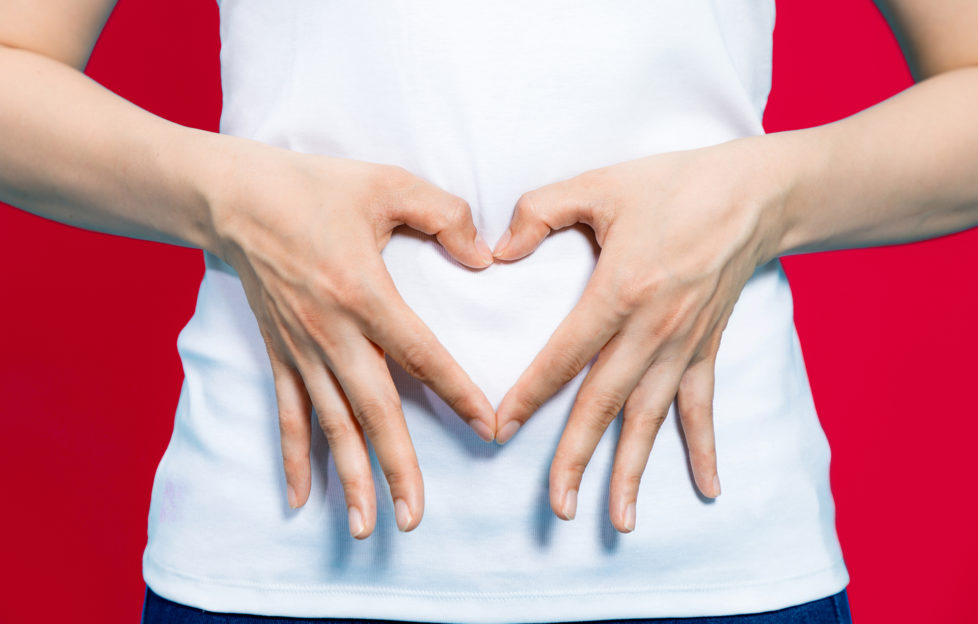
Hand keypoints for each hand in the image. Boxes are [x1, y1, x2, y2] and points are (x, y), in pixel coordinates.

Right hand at [206, 139, 496, 538]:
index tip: (488, 428)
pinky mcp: (279, 353)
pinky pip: (288, 413)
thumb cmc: (313, 186)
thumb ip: (444, 215)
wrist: (232, 197)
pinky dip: (295, 456)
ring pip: (331, 424)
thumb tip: (484, 258)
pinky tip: (302, 498)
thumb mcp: (387, 184)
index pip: (421, 355)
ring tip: (368, 526)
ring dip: (350, 477)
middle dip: (397, 466)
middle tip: (414, 516)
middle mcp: (331, 332)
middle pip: (372, 410)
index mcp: (364, 292)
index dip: (457, 393)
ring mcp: (301, 349)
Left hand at [491, 136, 787, 532]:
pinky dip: (703, 448)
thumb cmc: (673, 185)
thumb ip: (540, 211)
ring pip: (651, 418)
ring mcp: (684, 345)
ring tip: (619, 521)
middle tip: (557, 507)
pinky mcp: (707, 348)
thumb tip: (497, 250)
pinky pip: (703, 406)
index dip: (528, 396)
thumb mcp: (600, 184)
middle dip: (577, 458)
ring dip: (633, 470)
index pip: (563, 356)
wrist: (755, 194)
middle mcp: (652, 330)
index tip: (499, 430)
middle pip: (605, 404)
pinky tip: (707, 490)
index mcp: (620, 291)